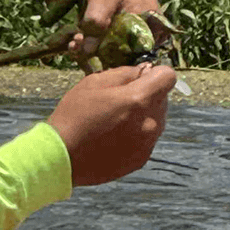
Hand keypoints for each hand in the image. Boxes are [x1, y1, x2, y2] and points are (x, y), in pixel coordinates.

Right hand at [47, 63, 175, 186]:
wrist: (61, 158)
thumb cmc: (74, 115)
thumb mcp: (94, 82)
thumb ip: (125, 73)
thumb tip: (143, 71)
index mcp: (138, 100)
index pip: (168, 77)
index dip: (156, 73)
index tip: (141, 78)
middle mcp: (150, 123)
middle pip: (162, 99)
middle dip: (147, 95)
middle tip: (120, 101)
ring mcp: (147, 144)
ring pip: (156, 119)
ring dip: (143, 115)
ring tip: (115, 121)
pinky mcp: (141, 159)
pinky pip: (148, 138)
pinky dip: (137, 134)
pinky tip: (114, 138)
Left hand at [68, 0, 159, 62]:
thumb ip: (96, 24)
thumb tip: (87, 51)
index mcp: (152, 26)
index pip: (132, 56)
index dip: (108, 60)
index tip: (85, 56)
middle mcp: (148, 31)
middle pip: (122, 54)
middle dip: (97, 54)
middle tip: (74, 47)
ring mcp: (135, 28)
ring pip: (114, 48)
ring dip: (93, 48)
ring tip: (73, 41)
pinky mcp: (123, 25)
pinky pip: (110, 38)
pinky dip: (95, 39)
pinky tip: (78, 38)